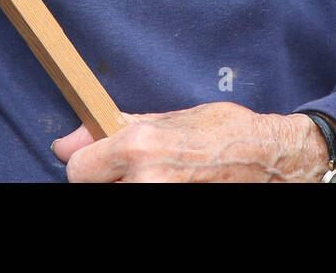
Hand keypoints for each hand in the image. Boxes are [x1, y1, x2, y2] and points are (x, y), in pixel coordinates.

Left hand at [52, 102, 334, 182]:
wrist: (268, 159)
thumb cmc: (221, 132)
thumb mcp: (165, 119)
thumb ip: (113, 130)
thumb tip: (67, 142)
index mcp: (138, 146)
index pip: (78, 170)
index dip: (86, 164)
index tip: (99, 161)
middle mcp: (146, 179)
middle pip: (94, 190)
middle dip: (108, 179)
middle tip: (136, 169)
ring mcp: (162, 201)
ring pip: (120, 198)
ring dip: (130, 188)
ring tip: (159, 175)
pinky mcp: (177, 216)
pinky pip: (144, 206)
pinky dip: (148, 195)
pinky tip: (173, 184)